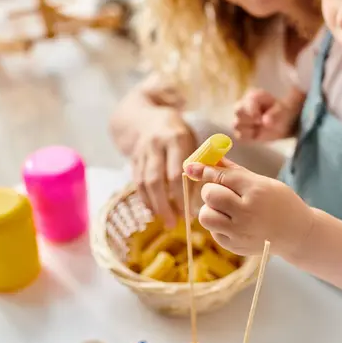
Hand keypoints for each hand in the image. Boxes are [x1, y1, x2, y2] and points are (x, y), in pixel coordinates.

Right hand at [110, 78, 194, 226]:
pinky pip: (137, 183)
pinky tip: (154, 211)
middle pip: (156, 181)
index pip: (176, 173)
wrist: (147, 119)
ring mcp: (141, 153)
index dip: (181, 195)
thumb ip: (199, 163)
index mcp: (175, 140)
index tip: (189, 212)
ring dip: (154, 205)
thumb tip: (208, 193)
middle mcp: (155, 146)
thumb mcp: (193, 141)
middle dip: (165, 205)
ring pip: (144, 184)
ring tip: (165, 221)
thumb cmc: (178, 134)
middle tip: (174, 223)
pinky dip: (145, 199)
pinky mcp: (133, 160)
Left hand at [183, 158, 313, 256]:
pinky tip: (234, 223)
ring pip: (205, 216)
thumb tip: (206, 159)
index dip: (205, 170)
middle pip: (209, 195)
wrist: (297, 233)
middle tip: (221, 191)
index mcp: (256, 191)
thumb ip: (233, 171)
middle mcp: (247, 213)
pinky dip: (219, 225)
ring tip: (226, 209)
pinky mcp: (235, 247)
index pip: (221, 177)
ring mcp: (240, 233)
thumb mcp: (261, 182)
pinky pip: (213, 231)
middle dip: (210, 189)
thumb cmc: (279, 202)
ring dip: (211, 209)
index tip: (193, 167)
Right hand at [233, 88, 298, 141]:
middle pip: (238, 111)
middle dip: (249, 119)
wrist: (283, 124)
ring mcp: (241, 118)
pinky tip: (256, 134)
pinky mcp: (241, 130)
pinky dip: (248, 137)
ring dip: (249, 129)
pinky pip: (239, 136)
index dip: (253, 112)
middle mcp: (244, 105)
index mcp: (254, 96)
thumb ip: (274, 115)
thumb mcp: (282, 112)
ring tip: (259, 128)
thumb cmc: (282, 113)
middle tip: (260, 122)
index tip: (260, 119)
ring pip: (236, 124)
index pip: (247, 102)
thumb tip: (265, 122)